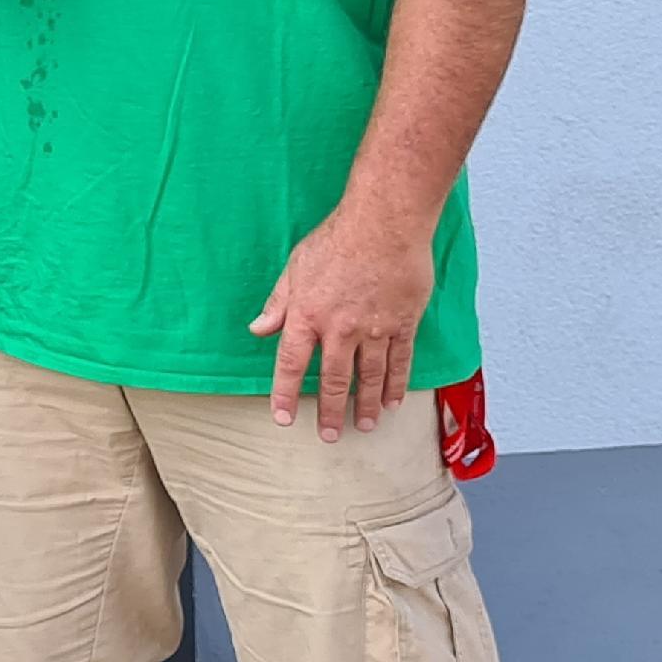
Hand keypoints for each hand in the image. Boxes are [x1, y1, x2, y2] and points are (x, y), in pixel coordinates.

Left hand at [251, 203, 436, 438]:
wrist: (383, 224)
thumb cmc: (335, 240)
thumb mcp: (295, 268)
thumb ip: (278, 303)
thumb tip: (258, 330)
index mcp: (308, 315)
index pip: (291, 363)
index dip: (286, 393)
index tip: (283, 418)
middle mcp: (340, 329)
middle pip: (334, 380)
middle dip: (330, 411)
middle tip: (329, 436)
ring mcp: (375, 329)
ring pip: (369, 377)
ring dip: (365, 405)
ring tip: (363, 426)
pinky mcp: (403, 324)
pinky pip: (400, 363)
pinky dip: (397, 385)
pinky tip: (392, 402)